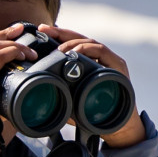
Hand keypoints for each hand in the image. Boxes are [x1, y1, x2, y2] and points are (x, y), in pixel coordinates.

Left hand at [38, 25, 146, 147]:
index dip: (57, 35)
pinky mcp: (118, 66)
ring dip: (72, 42)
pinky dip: (88, 49)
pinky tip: (75, 53)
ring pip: (90, 42)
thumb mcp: (72, 101)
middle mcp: (100, 58)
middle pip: (79, 38)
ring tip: (59, 50)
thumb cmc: (94, 114)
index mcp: (89, 62)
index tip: (41, 31)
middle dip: (60, 33)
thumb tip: (39, 91)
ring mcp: (110, 60)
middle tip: (44, 30)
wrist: (118, 127)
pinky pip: (102, 51)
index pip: (71, 43)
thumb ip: (60, 93)